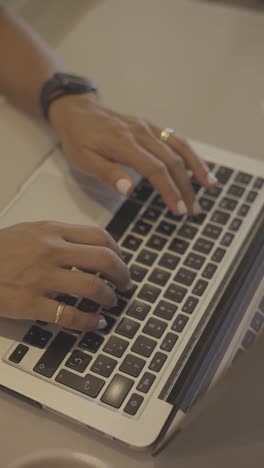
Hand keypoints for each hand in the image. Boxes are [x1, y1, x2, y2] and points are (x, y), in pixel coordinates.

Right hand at [0, 221, 129, 330]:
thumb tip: (88, 248)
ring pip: (91, 287)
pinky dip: (88, 322)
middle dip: (122, 274)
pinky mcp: (30, 303)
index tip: (121, 260)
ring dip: (109, 297)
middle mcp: (51, 251)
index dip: (118, 251)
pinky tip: (96, 324)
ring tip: (112, 303)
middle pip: (103, 259)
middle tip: (126, 284)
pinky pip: (69, 315)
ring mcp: (41, 278)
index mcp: (51, 231)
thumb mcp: (28, 232)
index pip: (99, 236)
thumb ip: (58, 237)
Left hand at [49, 93, 216, 215]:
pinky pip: (175, 139)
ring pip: (179, 148)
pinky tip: (199, 167)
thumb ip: (107, 173)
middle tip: (193, 210)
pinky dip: (191, 154)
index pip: (155, 170)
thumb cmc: (78, 139)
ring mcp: (148, 128)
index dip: (169, 191)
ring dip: (196, 168)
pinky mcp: (150, 126)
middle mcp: (141, 133)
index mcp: (125, 143)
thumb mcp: (83, 159)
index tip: (178, 210)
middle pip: (172, 161)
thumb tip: (130, 190)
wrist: (77, 110)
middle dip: (186, 187)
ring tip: (210, 186)